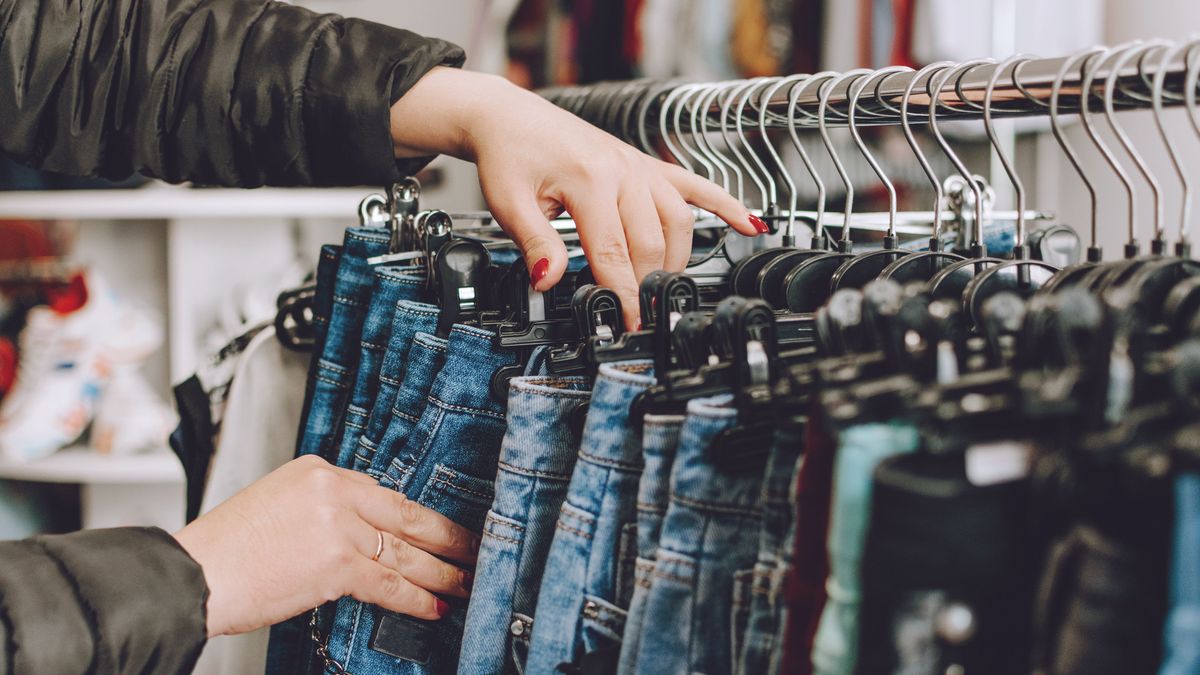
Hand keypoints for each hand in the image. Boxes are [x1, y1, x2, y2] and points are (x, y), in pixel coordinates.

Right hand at [173, 456, 477, 636]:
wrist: (194, 574)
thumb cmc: (226, 550)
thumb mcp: (276, 505)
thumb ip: (322, 510)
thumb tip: (361, 535)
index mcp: (318, 470)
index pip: (382, 492)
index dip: (417, 516)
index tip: (438, 528)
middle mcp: (333, 490)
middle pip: (406, 514)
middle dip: (446, 536)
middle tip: (473, 548)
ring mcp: (339, 525)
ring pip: (405, 551)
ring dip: (441, 571)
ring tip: (465, 582)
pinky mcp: (338, 563)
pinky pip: (390, 582)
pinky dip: (417, 597)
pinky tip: (436, 605)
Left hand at [389, 67, 766, 327]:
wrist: (511, 117)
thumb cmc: (509, 156)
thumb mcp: (508, 201)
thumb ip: (533, 242)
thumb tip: (548, 279)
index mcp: (590, 181)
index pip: (614, 253)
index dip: (624, 295)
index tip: (630, 324)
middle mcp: (623, 171)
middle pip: (651, 242)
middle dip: (649, 284)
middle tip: (643, 317)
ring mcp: (640, 167)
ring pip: (678, 221)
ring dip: (675, 259)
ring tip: (662, 289)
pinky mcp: (646, 164)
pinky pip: (695, 185)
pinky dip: (725, 205)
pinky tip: (751, 224)